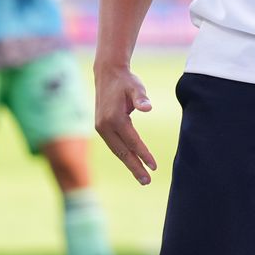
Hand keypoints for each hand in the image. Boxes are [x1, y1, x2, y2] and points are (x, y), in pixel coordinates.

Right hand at [94, 62, 156, 184]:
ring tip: (142, 177)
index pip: (132, 141)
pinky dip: (123, 155)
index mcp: (114, 118)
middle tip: (147, 181)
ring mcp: (101, 128)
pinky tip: (133, 162)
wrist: (107, 73)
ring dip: (129, 164)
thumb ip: (141, 98)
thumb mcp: (136, 86)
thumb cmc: (126, 81)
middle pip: (122, 152)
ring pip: (117, 151)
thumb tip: (147, 108)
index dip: (143, 155)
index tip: (154, 166)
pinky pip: (114, 145)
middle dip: (135, 167)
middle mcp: (104, 126)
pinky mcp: (101, 127)